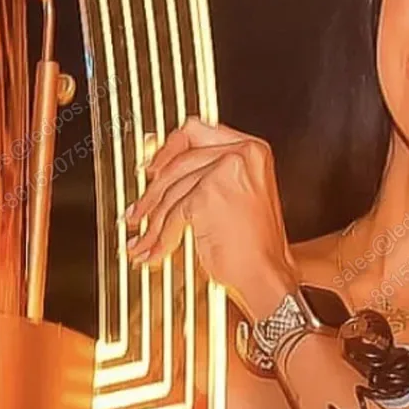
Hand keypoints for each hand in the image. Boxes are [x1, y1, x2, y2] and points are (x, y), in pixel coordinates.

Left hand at [124, 117, 297, 321]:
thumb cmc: (257, 246)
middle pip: (179, 162)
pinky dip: (161, 237)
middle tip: (139, 209)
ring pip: (172, 190)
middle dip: (152, 192)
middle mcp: (242, 154)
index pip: (198, 130)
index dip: (168, 148)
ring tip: (144, 238)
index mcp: (252, 149)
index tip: (152, 165)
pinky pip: (173, 214)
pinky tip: (156, 250)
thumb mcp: (239, 195)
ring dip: (153, 220)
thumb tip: (164, 168)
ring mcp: (225, 172)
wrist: (269, 277)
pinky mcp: (208, 195)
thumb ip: (208, 173)